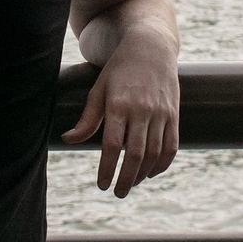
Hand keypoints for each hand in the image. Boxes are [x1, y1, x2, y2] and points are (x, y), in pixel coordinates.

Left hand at [62, 26, 178, 197]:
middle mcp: (142, 110)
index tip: (102, 185)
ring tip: (131, 183)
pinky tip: (151, 172)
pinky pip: (171, 146)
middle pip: (135, 155)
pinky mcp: (174, 114)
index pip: (112, 145)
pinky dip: (163, 164)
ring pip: (154, 154)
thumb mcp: (99, 89)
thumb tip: (68, 140)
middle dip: (126, 179)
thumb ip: (87, 118)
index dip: (107, 169)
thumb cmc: (119, 69)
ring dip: (143, 174)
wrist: (151, 47)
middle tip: (118, 193)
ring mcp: (161, 113)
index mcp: (119, 104)